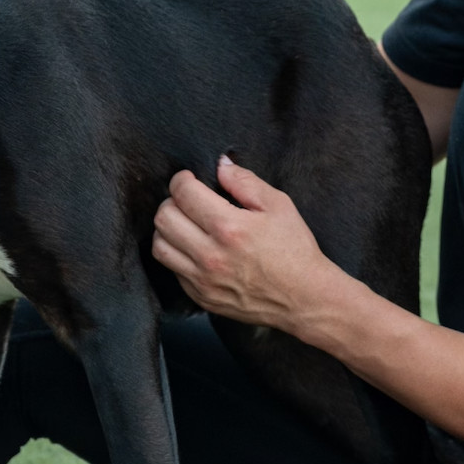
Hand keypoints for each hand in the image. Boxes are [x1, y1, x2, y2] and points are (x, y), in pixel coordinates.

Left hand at [152, 156, 336, 332]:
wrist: (304, 298)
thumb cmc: (295, 250)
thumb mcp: (279, 205)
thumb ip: (245, 181)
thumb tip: (220, 165)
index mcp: (229, 227)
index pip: (183, 194)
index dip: (182, 180)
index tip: (189, 179)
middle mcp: (210, 255)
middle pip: (163, 218)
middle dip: (172, 201)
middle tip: (189, 201)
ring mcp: (203, 279)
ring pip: (159, 246)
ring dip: (169, 229)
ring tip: (187, 224)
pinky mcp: (201, 297)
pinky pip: (172, 270)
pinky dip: (178, 254)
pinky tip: (196, 248)